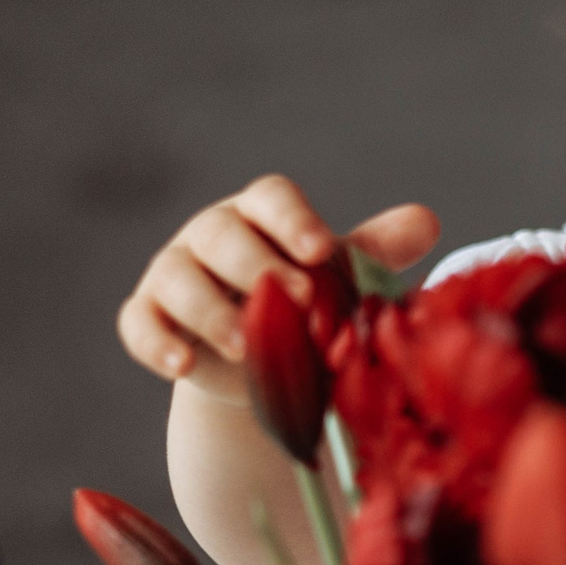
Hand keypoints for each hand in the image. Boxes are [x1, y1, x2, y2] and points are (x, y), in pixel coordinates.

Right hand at [118, 175, 436, 402]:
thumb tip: (428, 221)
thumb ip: (376, 253)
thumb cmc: (309, 305)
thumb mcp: (342, 281)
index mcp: (264, 215)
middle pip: (221, 235)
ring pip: (176, 278)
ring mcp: (174, 272)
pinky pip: (138, 322)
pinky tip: (183, 365)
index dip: (293, 220)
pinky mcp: (148, 316)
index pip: (272, 199)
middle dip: (256, 265)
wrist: (264, 365)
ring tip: (246, 347)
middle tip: (295, 299)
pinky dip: (156, 343)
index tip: (320, 250)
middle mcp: (213, 234)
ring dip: (210, 312)